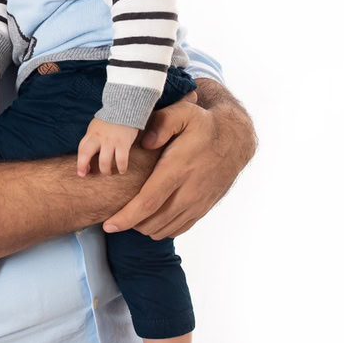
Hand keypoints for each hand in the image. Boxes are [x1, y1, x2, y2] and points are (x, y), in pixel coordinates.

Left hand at [77, 118, 139, 176]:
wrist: (125, 108)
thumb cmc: (110, 121)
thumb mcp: (96, 127)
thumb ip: (92, 139)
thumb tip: (87, 155)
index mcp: (91, 133)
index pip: (81, 149)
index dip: (80, 162)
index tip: (83, 171)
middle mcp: (99, 137)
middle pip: (85, 153)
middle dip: (82, 166)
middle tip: (85, 174)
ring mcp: (111, 140)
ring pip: (104, 161)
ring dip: (105, 171)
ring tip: (108, 172)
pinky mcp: (123, 143)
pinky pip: (121, 160)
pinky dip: (121, 168)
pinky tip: (122, 170)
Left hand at [103, 80, 255, 238]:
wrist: (235, 140)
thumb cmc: (203, 125)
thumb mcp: (184, 112)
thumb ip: (162, 123)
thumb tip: (145, 142)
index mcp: (178, 169)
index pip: (148, 202)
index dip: (126, 217)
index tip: (108, 225)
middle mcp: (189, 192)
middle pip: (152, 222)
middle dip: (129, 223)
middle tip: (115, 214)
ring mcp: (197, 204)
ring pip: (164, 229)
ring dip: (144, 226)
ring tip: (132, 213)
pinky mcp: (202, 209)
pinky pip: (177, 229)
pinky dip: (160, 228)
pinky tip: (151, 216)